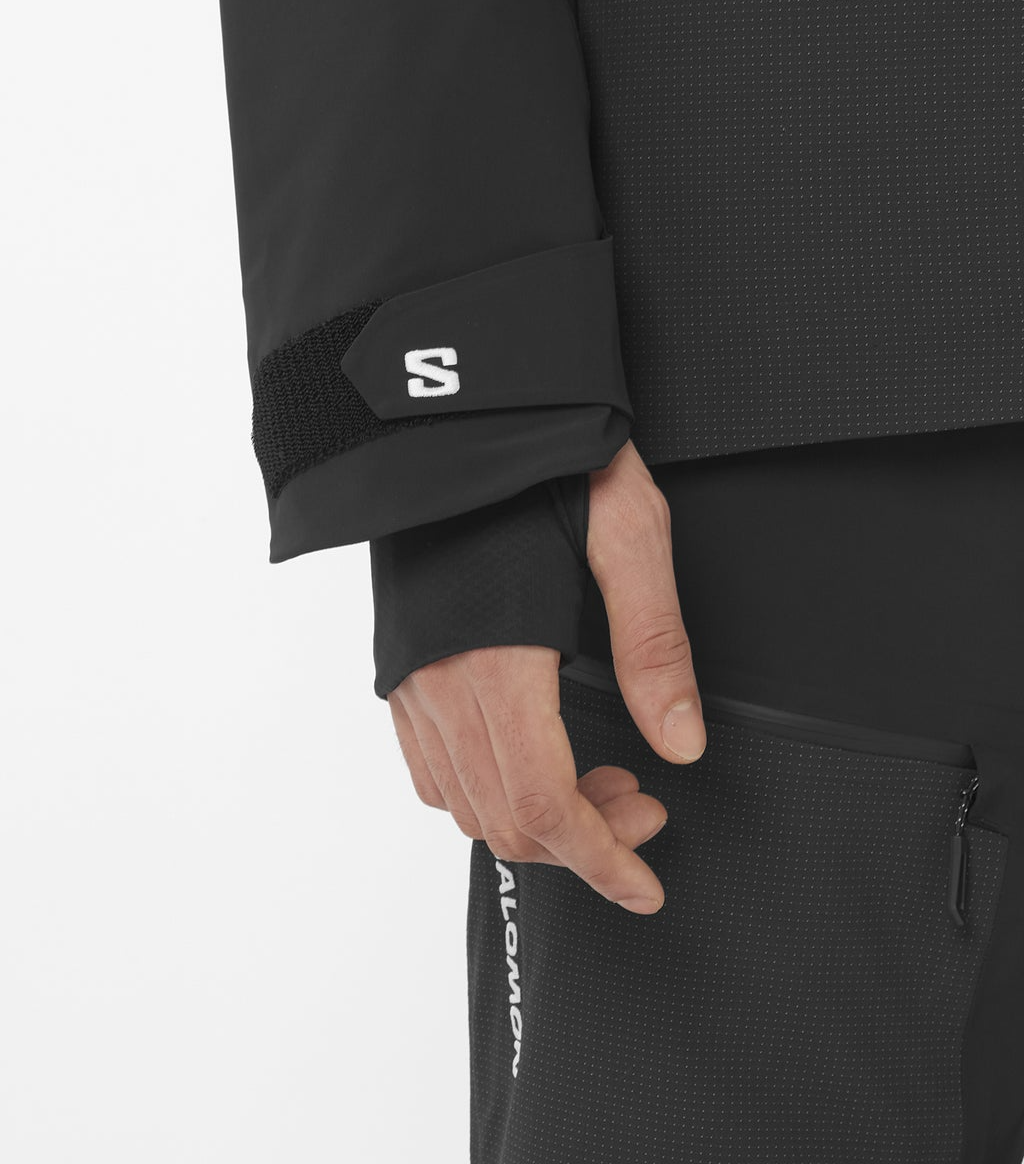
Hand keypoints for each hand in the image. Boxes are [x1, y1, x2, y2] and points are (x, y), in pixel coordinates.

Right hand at [386, 439, 705, 914]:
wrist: (450, 410)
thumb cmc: (539, 456)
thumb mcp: (627, 530)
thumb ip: (654, 644)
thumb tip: (681, 743)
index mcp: (498, 662)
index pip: (542, 805)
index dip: (600, 859)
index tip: (645, 884)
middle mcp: (440, 684)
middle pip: (504, 821)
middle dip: (583, 841)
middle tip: (645, 805)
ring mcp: (410, 679)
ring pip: (464, 805)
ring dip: (537, 819)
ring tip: (600, 777)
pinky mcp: (399, 666)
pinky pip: (429, 767)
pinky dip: (485, 791)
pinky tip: (531, 756)